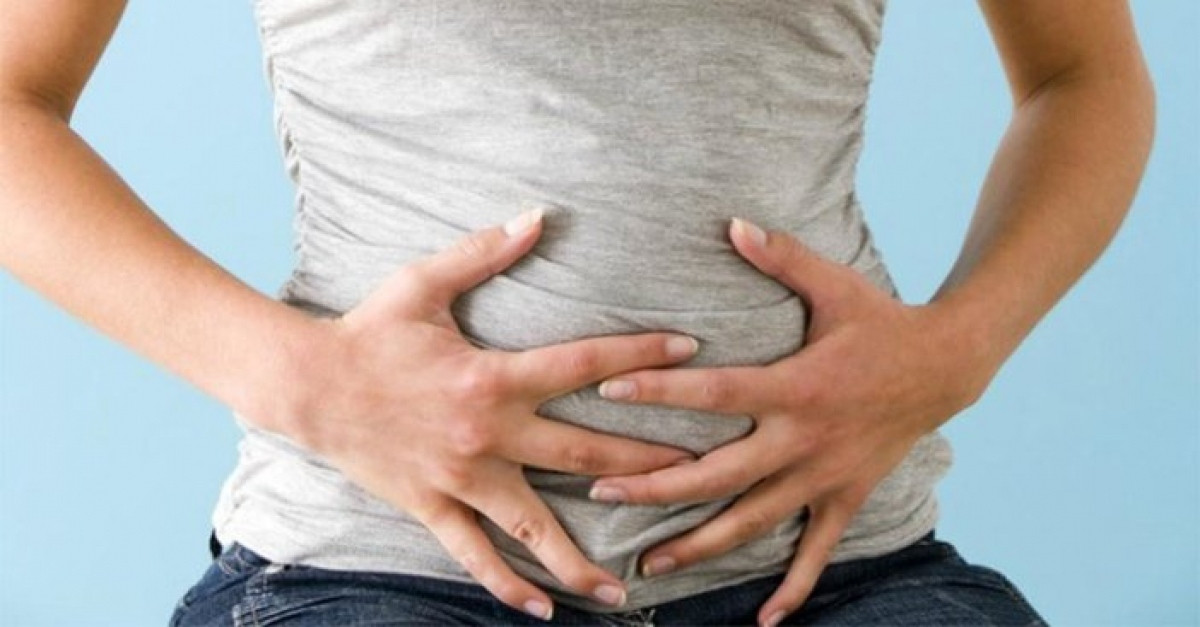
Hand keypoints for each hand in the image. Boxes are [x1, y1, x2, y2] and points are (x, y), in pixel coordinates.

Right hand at [269, 207, 700, 620]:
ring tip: (623, 590)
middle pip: (584, 451)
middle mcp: (487, 433)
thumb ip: (485, 252)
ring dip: (580, 558)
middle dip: (646, 461)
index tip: (690, 350)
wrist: (308, 385)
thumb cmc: (369, 331)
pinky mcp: (433, 505)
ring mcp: (462, 477)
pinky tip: (542, 609)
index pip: (585, 365)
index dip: (640, 356)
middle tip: (698, 472)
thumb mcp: (425, 283)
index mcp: (493, 375)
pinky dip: (507, 585)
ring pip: (534, 525)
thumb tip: (537, 215)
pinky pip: (475, 555)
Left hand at [588, 218, 992, 626]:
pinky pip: (817, 551)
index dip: (661, 392)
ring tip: (649, 563)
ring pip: (754, 520)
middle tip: (600, 493)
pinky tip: (766, 619)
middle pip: (719, 472)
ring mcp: (825, 476)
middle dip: (657, 485)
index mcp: (796, 386)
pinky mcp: (845, 496)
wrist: (947, 366)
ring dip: (701, 544)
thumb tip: (730, 223)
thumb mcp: (836, 284)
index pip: (717, 393)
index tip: (607, 392)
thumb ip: (782, 256)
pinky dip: (794, 587)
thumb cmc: (881, 321)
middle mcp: (805, 440)